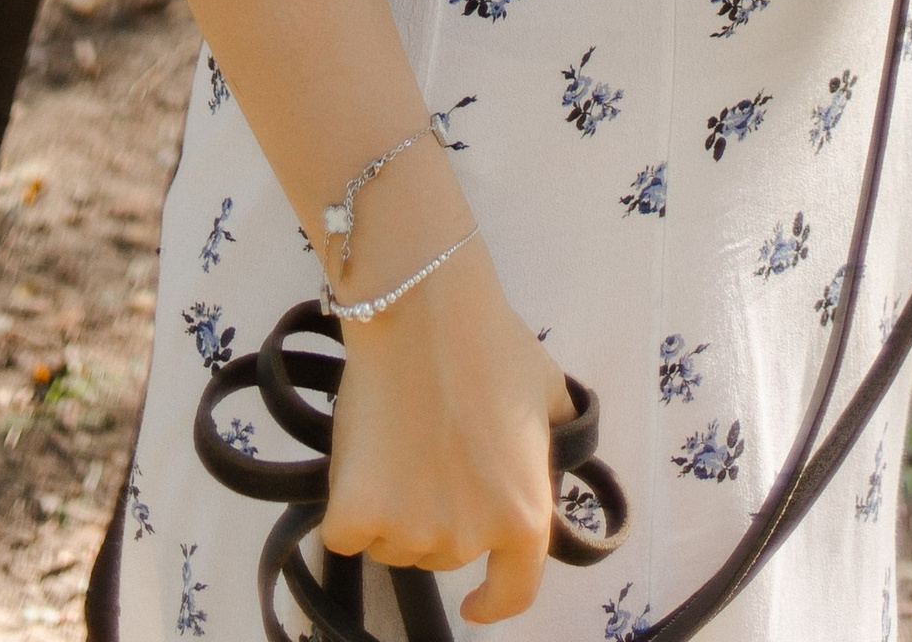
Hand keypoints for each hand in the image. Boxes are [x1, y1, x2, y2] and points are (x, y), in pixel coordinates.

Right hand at [322, 237, 574, 623]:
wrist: (423, 310)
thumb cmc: (487, 340)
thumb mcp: (547, 392)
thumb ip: (558, 432)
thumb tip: (565, 441)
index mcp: (525, 514)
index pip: (514, 592)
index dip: (493, 602)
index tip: (475, 602)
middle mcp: (471, 537)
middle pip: (440, 554)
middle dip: (433, 514)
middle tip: (427, 449)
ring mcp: (412, 531)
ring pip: (392, 543)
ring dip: (389, 509)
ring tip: (396, 439)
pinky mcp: (358, 516)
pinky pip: (346, 534)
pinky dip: (347, 505)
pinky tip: (360, 454)